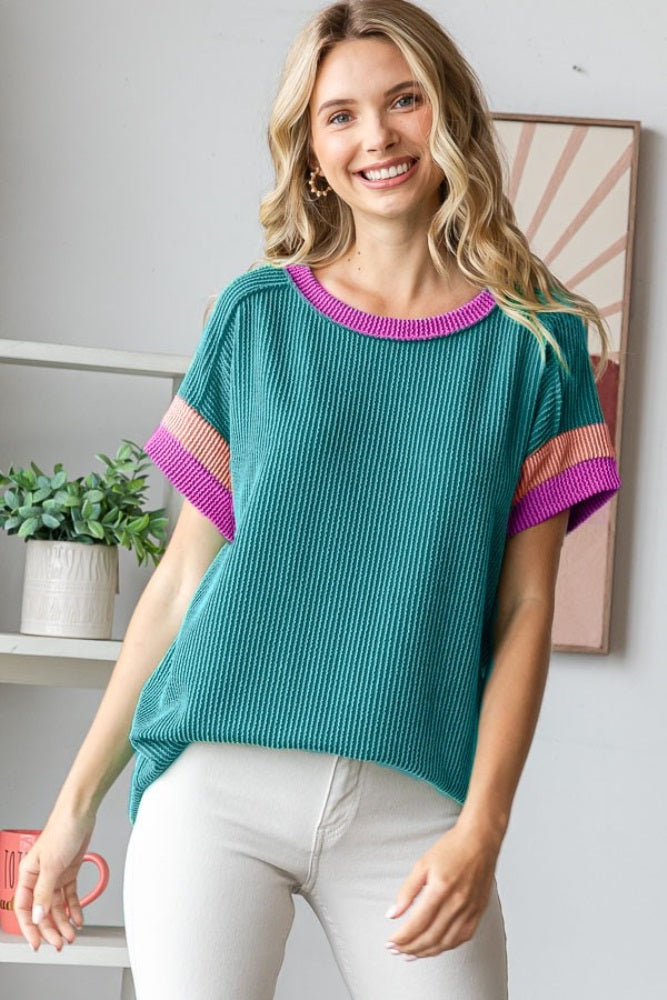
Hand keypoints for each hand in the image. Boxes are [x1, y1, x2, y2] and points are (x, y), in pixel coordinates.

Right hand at [14, 807, 96, 951]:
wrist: (81, 813)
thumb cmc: (62, 829)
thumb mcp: (51, 865)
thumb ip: (44, 892)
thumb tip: (38, 915)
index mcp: (28, 874)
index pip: (24, 908)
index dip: (30, 927)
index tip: (37, 942)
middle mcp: (40, 877)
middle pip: (42, 910)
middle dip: (51, 928)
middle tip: (59, 943)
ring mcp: (55, 875)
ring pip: (57, 905)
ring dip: (64, 921)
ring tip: (71, 934)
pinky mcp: (69, 871)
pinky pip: (70, 895)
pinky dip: (75, 908)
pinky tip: (78, 918)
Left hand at [384, 818, 501, 958]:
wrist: (480, 841)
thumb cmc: (451, 849)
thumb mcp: (422, 865)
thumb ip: (407, 892)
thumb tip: (391, 915)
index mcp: (440, 889)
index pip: (417, 924)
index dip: (402, 938)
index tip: (390, 942)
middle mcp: (457, 903)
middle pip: (430, 937)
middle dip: (410, 948)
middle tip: (396, 951)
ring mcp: (470, 910)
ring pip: (446, 942)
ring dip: (426, 952)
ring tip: (410, 954)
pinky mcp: (478, 912)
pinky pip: (461, 938)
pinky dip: (445, 947)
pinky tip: (434, 947)